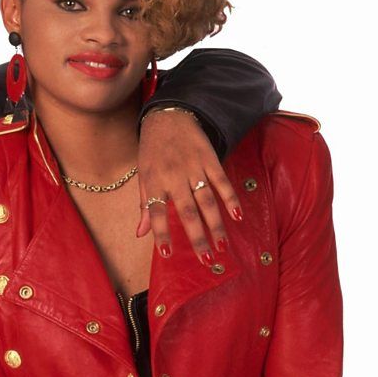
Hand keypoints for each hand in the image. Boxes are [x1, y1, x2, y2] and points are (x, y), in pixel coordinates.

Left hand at [136, 109, 241, 264]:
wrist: (168, 117)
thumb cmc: (152, 150)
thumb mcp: (143, 175)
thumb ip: (145, 205)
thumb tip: (140, 234)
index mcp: (153, 181)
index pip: (155, 211)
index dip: (160, 232)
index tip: (167, 253)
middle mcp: (173, 176)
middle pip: (186, 211)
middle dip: (196, 236)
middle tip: (206, 260)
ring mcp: (193, 167)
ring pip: (206, 200)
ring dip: (216, 225)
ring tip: (222, 246)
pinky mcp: (209, 159)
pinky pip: (221, 182)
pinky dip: (230, 199)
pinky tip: (237, 216)